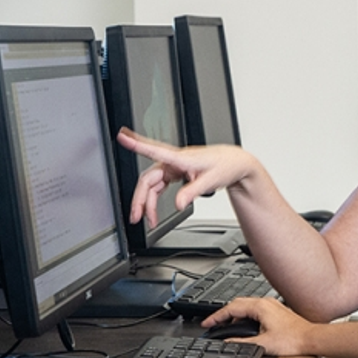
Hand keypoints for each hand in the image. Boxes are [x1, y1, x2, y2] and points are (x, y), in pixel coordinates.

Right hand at [116, 128, 253, 225]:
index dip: (136, 144)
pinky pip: (158, 186)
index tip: (122, 138)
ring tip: (149, 220)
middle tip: (136, 217)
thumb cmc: (224, 166)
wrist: (234, 163)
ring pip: (151, 184)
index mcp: (181, 158)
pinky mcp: (175, 172)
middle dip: (140, 198)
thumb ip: (192, 192)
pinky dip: (154, 199)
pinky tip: (154, 211)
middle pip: (148, 178)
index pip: (154, 150)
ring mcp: (173, 166)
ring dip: (147, 202)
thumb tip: (178, 204)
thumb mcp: (211, 181)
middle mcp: (173, 160)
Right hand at [201, 297, 314, 355]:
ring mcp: (271, 305)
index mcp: (260, 307)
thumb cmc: (293, 340)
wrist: (311, 339)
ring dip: (234, 316)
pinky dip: (245, 316)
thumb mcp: (262, 344)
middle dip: (223, 314)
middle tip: (213, 324)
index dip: (216, 316)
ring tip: (226, 328)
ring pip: (246, 306)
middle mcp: (265, 302)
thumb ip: (241, 343)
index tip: (207, 323)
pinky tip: (244, 328)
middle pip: (237, 304)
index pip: (231, 308)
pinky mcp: (276, 311)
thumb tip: (227, 343)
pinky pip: (255, 309)